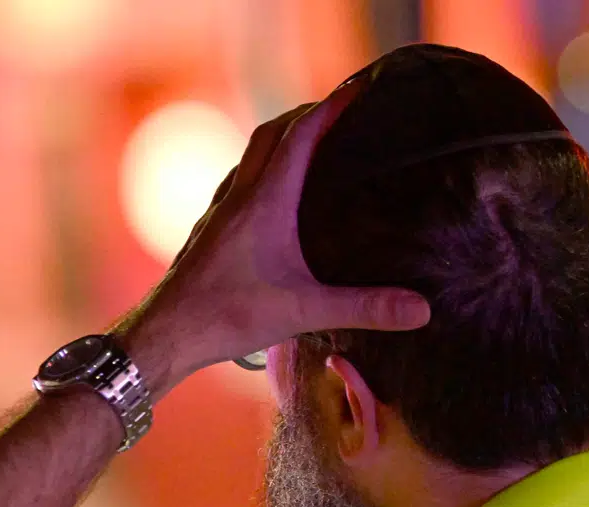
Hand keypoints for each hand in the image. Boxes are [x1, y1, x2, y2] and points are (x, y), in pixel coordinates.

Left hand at [118, 83, 430, 390]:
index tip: (357, 90)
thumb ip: (365, 308)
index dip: (331, 109)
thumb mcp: (305, 311)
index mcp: (265, 201)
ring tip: (310, 144)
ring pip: (251, 156)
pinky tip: (270, 196)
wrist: (166, 334)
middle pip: (273, 134)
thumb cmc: (227, 317)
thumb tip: (421, 309)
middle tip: (339, 111)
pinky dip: (261, 171)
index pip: (301, 135)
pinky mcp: (210, 232)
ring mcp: (220, 212)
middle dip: (307, 114)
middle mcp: (239, 196)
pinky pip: (238, 184)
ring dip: (281, 139)